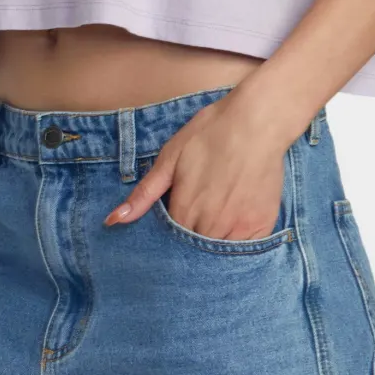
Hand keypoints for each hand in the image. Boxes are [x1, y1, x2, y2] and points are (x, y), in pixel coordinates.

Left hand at [103, 91, 287, 240]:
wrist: (257, 121)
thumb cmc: (211, 132)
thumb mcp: (171, 156)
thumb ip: (145, 193)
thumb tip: (113, 220)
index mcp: (184, 210)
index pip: (170, 241)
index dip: (170, 233)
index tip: (177, 216)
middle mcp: (211, 226)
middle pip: (195, 252)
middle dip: (191, 240)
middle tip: (197, 214)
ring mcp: (239, 228)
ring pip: (219, 253)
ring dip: (213, 241)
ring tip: (215, 217)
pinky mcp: (262, 226)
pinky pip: (246, 250)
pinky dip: (237, 243)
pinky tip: (234, 221)